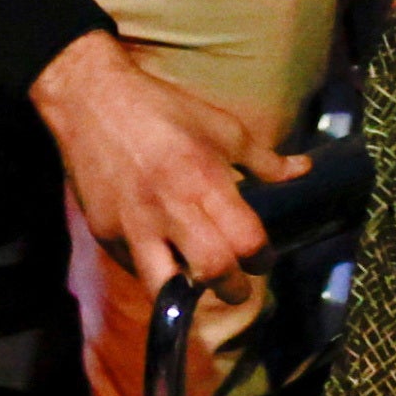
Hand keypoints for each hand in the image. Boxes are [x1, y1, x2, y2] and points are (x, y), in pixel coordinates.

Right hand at [30, 32, 300, 291]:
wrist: (91, 100)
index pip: (246, 241)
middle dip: (232, 289)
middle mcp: (169, 209)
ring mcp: (132, 226)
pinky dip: (154, 271)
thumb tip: (304, 170)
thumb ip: (264, 159)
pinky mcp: (104, 234)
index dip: (262, 258)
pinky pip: (135, 269)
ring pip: (165, 288)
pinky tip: (164, 257)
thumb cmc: (163, 110)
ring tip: (198, 285)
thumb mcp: (222, 127)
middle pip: (212, 272)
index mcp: (204, 180)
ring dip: (189, 295)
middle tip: (236, 284)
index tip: (262, 258)